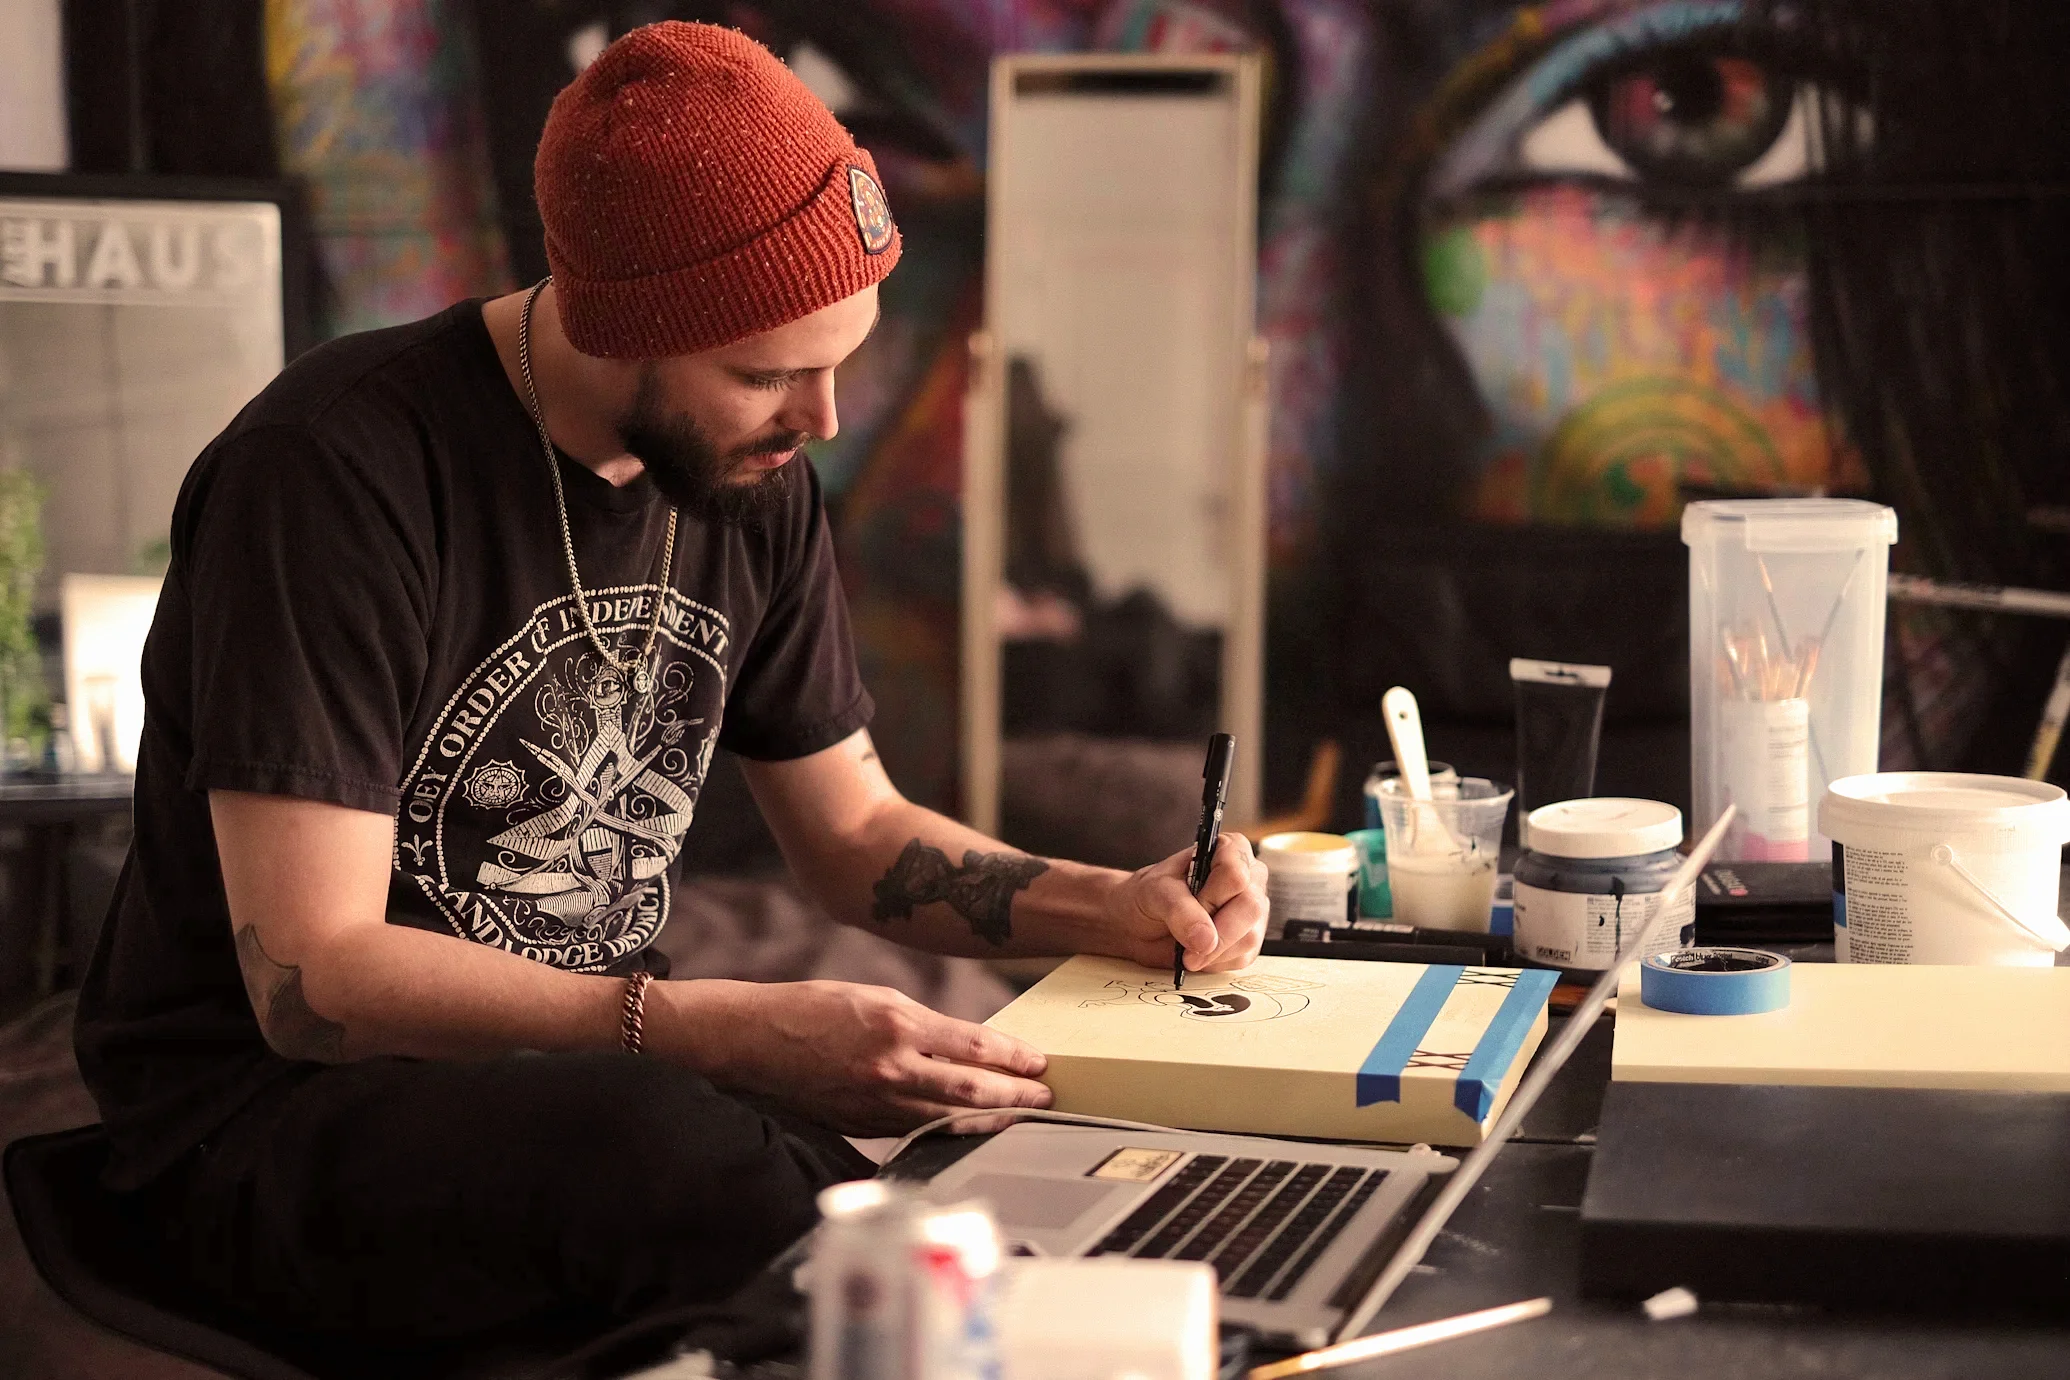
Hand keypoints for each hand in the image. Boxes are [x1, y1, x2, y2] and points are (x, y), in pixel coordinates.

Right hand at [668, 979, 1053, 1136]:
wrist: (753, 1040)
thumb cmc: (813, 1008)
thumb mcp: (874, 997)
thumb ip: (921, 1024)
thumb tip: (967, 1048)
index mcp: (897, 1024)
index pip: (973, 1046)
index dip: (1014, 1058)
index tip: (1041, 1063)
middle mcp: (891, 1066)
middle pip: (971, 1090)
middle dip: (1015, 1096)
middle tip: (1047, 1098)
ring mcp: (876, 1101)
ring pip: (948, 1118)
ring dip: (991, 1119)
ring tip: (1021, 1118)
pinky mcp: (862, 1125)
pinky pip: (916, 1130)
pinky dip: (949, 1130)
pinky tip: (971, 1129)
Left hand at [1101, 831, 1268, 974]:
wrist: (1141, 924)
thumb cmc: (1149, 896)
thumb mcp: (1156, 893)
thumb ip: (1180, 911)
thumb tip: (1207, 940)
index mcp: (1230, 849)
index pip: (1236, 874)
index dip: (1211, 898)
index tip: (1190, 906)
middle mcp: (1249, 877)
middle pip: (1250, 907)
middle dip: (1216, 932)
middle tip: (1187, 947)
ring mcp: (1253, 910)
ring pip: (1249, 937)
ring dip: (1213, 952)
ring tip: (1186, 951)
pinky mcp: (1249, 939)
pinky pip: (1242, 957)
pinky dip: (1215, 962)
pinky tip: (1198, 954)